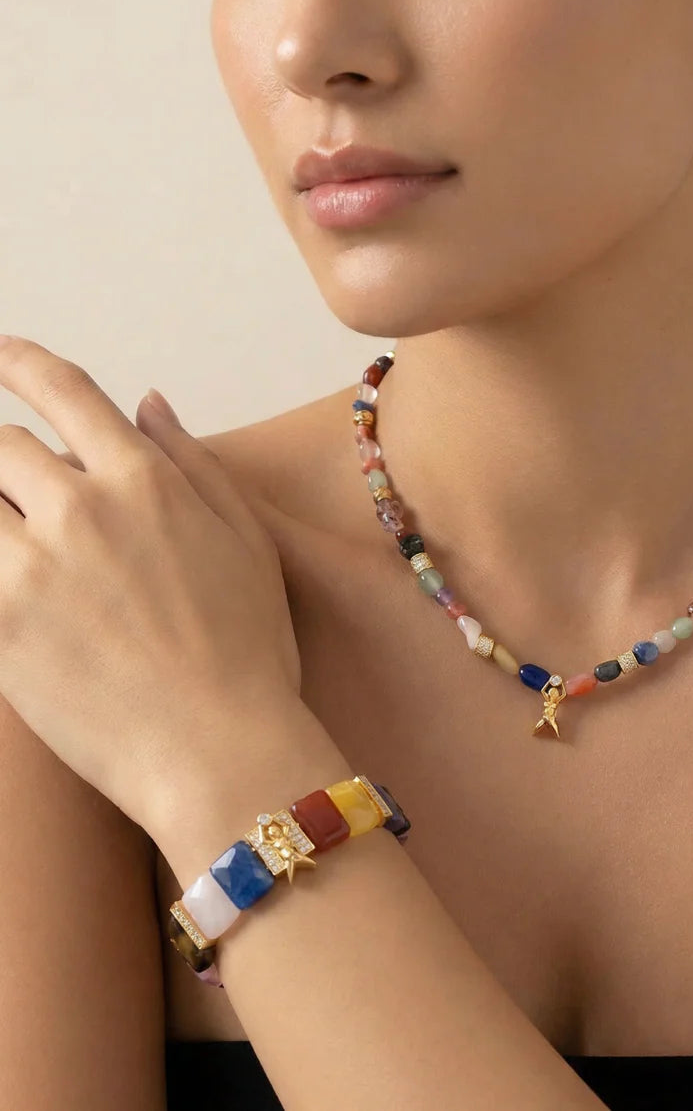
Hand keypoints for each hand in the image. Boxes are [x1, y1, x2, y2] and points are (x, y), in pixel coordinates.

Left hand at [0, 335, 305, 830]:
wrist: (218, 750)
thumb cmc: (247, 649)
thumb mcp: (246, 540)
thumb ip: (192, 460)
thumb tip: (148, 402)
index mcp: (144, 481)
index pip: (62, 391)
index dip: (19, 362)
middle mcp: (80, 509)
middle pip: (2, 447)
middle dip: (7, 463)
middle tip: (24, 497)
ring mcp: (29, 569)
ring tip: (20, 542)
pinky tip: (10, 587)